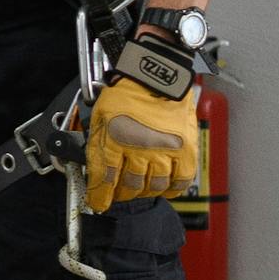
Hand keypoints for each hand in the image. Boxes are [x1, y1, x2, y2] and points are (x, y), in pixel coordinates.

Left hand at [81, 62, 206, 214]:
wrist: (156, 76)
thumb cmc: (126, 93)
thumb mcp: (100, 115)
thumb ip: (97, 144)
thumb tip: (93, 170)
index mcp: (116, 138)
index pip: (105, 179)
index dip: (99, 196)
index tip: (97, 203)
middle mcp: (140, 149)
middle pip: (129, 186)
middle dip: (120, 193)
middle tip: (118, 192)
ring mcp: (165, 151)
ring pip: (152, 186)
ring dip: (142, 190)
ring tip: (137, 186)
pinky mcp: (185, 151)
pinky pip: (180, 181)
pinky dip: (170, 188)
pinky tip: (162, 186)